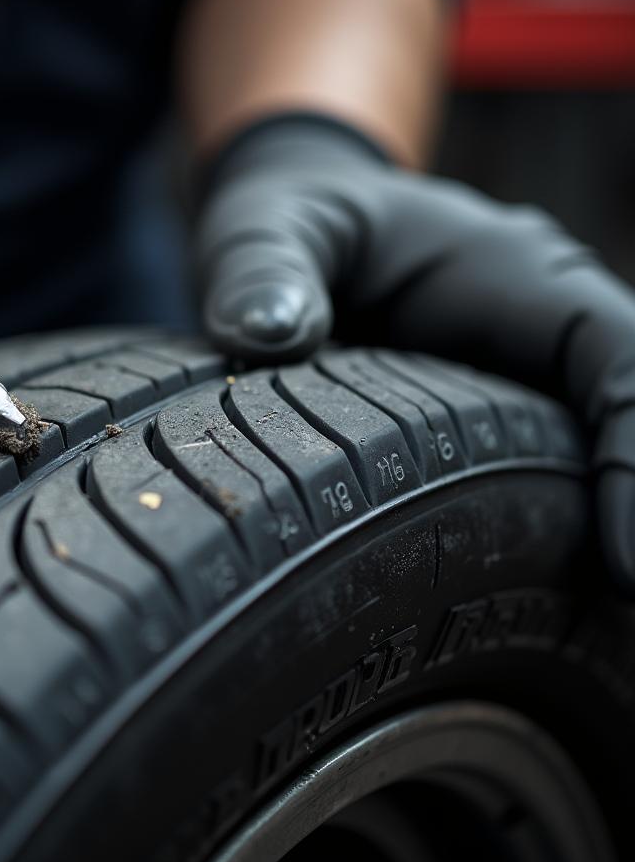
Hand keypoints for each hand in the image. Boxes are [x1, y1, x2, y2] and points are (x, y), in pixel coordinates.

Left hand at [196, 115, 634, 592]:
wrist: (300, 222)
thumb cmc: (296, 219)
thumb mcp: (267, 225)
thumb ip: (263, 268)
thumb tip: (266, 334)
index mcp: (517, 275)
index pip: (618, 361)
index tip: (627, 571)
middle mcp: (542, 329)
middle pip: (628, 422)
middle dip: (630, 513)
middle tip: (620, 624)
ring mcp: (524, 377)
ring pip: (595, 458)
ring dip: (602, 537)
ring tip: (600, 641)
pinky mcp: (492, 419)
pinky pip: (548, 474)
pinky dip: (562, 534)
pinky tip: (552, 610)